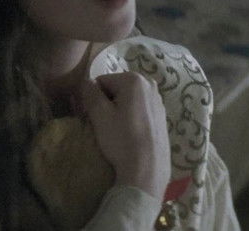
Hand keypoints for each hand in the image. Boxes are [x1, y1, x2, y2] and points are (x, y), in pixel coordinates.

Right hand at [78, 72, 170, 200]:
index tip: (93, 116)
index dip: (93, 98)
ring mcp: (158, 100)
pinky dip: (131, 118)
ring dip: (119, 111)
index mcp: (134, 79)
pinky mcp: (162, 116)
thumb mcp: (99, 114)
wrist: (147, 170)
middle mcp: (150, 84)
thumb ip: (90, 92)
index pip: (102, 81)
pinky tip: (130, 135)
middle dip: (107, 103)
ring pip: (128, 100)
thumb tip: (86, 82)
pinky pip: (139, 110)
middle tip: (105, 125)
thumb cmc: (121, 139)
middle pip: (116, 89)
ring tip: (117, 132)